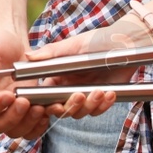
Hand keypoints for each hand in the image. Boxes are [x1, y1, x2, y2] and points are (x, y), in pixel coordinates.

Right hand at [0, 27, 49, 139]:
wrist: (15, 42)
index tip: (8, 95)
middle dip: (11, 118)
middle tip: (25, 101)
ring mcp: (7, 111)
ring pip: (13, 130)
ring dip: (26, 123)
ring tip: (39, 107)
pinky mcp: (24, 113)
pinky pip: (29, 130)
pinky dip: (38, 127)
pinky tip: (45, 112)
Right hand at [25, 16, 152, 119]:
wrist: (125, 42)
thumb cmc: (97, 40)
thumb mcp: (73, 44)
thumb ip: (51, 53)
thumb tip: (27, 56)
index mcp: (58, 76)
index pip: (46, 95)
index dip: (48, 103)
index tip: (54, 104)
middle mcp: (69, 87)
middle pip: (63, 108)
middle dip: (70, 106)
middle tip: (79, 95)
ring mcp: (86, 94)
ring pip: (81, 112)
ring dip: (89, 105)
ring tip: (99, 91)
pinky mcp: (102, 98)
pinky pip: (99, 110)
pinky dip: (104, 105)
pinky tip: (109, 93)